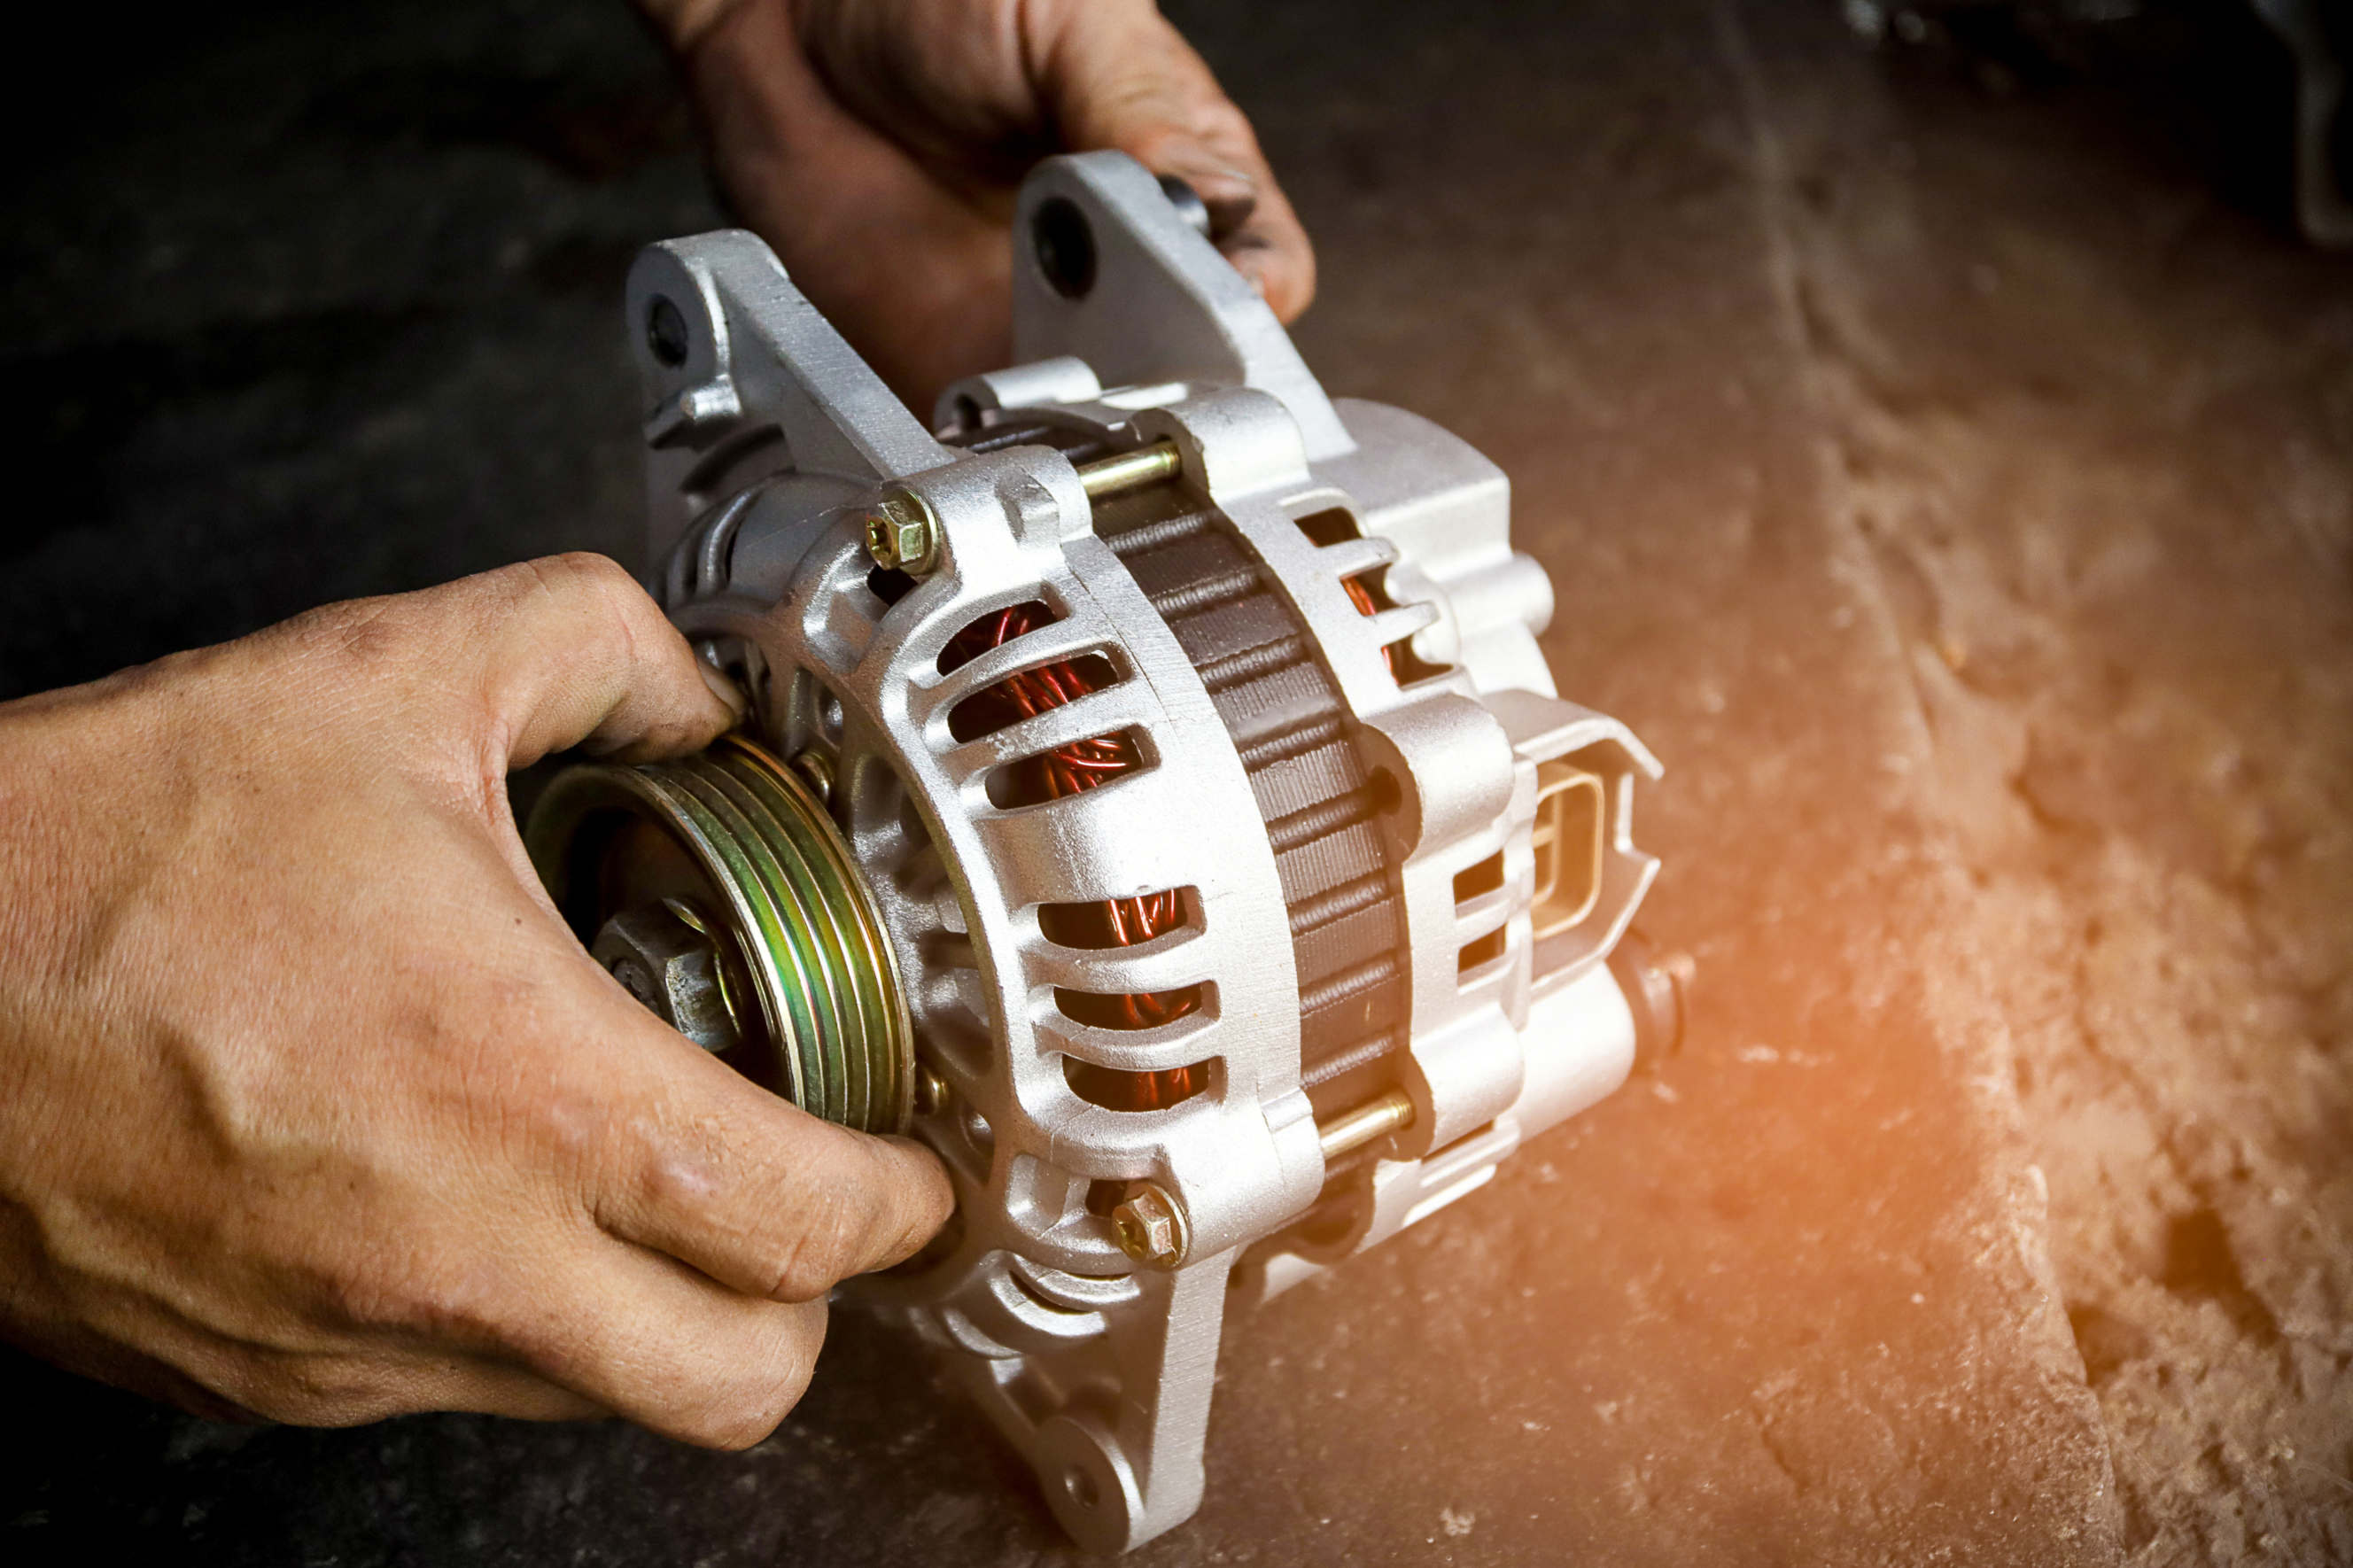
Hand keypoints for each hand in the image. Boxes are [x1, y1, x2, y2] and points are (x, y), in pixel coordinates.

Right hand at [0, 555, 951, 1443]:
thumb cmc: (98, 849)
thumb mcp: (384, 675)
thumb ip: (589, 650)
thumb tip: (688, 698)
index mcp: (522, 1093)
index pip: (800, 1226)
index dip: (900, 1207)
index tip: (912, 1178)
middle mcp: (452, 1256)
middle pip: (734, 1384)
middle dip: (807, 1302)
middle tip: (803, 1203)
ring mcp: (350, 1344)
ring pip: (592, 1398)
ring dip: (652, 1310)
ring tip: (630, 1181)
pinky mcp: (256, 1377)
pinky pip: (446, 1385)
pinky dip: (508, 1314)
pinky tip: (471, 1189)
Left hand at [642, 0, 1314, 409]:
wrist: (779, 21)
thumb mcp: (1065, 18)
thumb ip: (1142, 112)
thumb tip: (1218, 209)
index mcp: (1185, 177)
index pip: (1261, 275)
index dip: (1251, 307)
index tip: (1225, 310)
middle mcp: (1123, 269)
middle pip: (1196, 373)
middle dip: (1175, 384)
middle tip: (1129, 358)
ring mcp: (1040, 328)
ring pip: (1103, 426)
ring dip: (1088, 425)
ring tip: (1051, 383)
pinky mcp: (951, 370)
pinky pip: (993, 444)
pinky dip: (995, 449)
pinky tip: (986, 417)